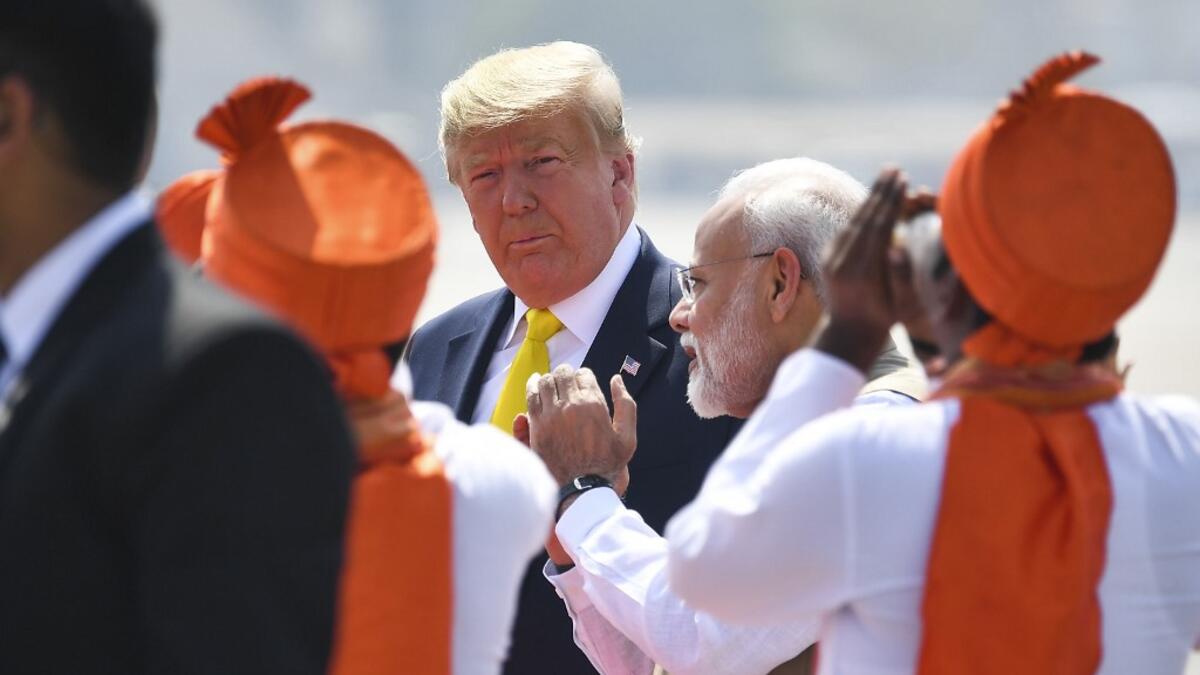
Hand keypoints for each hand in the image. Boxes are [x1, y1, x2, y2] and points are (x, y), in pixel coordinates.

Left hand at [524, 365, 635, 493]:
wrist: (581, 488)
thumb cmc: (606, 464)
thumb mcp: (627, 437)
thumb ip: (626, 405)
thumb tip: (617, 379)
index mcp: (593, 404)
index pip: (584, 374)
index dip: (584, 376)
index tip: (582, 382)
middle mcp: (570, 405)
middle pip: (563, 374)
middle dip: (566, 374)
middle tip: (566, 380)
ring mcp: (551, 414)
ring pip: (545, 382)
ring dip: (549, 378)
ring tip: (552, 382)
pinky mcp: (536, 425)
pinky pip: (531, 396)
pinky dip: (533, 387)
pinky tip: (536, 386)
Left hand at [815, 168, 909, 372]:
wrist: (849, 332)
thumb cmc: (883, 319)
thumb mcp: (899, 304)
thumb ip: (900, 277)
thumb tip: (898, 248)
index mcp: (862, 271)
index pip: (880, 227)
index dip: (892, 202)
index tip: (903, 180)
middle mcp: (842, 261)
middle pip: (865, 218)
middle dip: (880, 192)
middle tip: (894, 168)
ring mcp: (832, 257)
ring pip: (854, 220)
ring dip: (870, 197)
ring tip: (886, 176)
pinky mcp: (828, 256)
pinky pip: (847, 228)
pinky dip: (861, 211)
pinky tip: (873, 199)